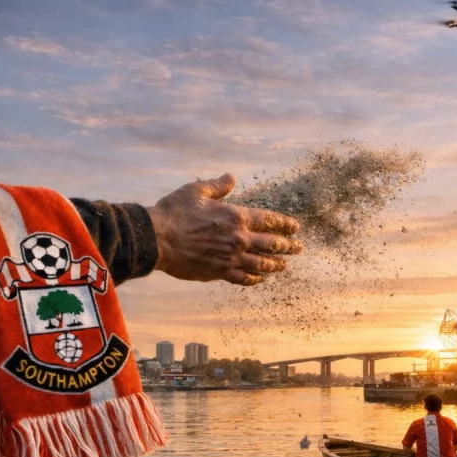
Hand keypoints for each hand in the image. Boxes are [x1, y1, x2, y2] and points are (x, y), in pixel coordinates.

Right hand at [146, 174, 302, 284]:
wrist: (156, 238)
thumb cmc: (175, 212)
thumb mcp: (197, 191)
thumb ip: (218, 186)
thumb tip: (231, 177)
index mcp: (236, 217)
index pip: (270, 221)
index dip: (285, 224)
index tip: (296, 227)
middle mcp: (239, 239)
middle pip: (272, 244)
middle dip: (288, 246)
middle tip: (299, 248)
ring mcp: (231, 258)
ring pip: (262, 264)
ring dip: (276, 265)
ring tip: (285, 265)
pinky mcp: (219, 273)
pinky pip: (243, 279)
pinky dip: (255, 279)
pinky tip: (260, 279)